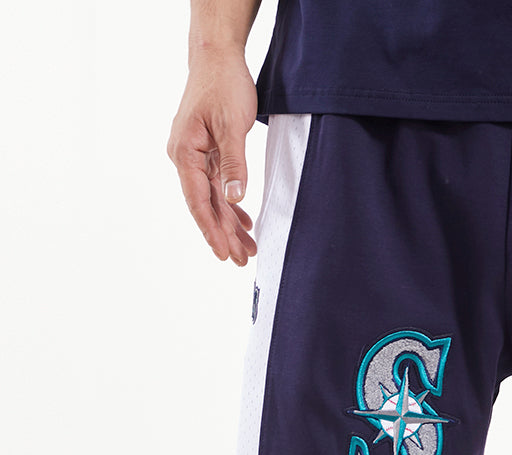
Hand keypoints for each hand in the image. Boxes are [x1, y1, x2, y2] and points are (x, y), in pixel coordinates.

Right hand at [167, 48, 258, 264]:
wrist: (217, 57)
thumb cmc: (223, 85)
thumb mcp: (232, 126)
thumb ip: (234, 164)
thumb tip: (234, 199)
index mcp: (184, 153)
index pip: (197, 200)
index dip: (211, 229)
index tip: (223, 253)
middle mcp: (185, 158)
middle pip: (205, 205)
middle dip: (224, 234)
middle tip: (241, 261)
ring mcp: (195, 156)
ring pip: (213, 199)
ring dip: (230, 224)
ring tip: (247, 250)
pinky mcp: (207, 152)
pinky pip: (217, 186)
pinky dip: (230, 204)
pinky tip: (242, 222)